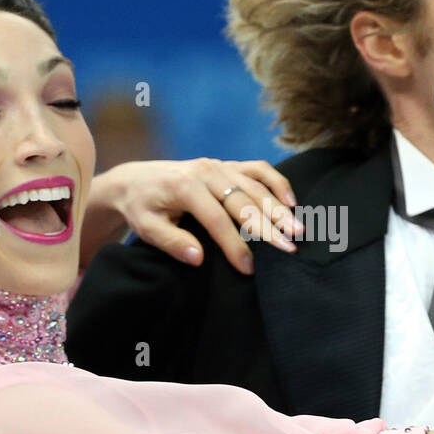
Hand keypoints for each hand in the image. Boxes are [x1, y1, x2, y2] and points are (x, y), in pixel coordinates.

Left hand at [94, 158, 303, 274]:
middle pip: (243, 202)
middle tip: (289, 249)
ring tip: (297, 229)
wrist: (137, 179)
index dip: (234, 244)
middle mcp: (206, 171)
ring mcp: (220, 165)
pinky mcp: (228, 165)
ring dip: (278, 207)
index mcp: (185, 187)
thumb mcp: (146, 227)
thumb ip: (171, 242)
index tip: (249, 268)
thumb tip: (197, 258)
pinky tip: (291, 202)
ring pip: (256, 185)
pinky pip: (258, 169)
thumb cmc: (143, 207)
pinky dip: (277, 182)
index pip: (217, 219)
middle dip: (268, 227)